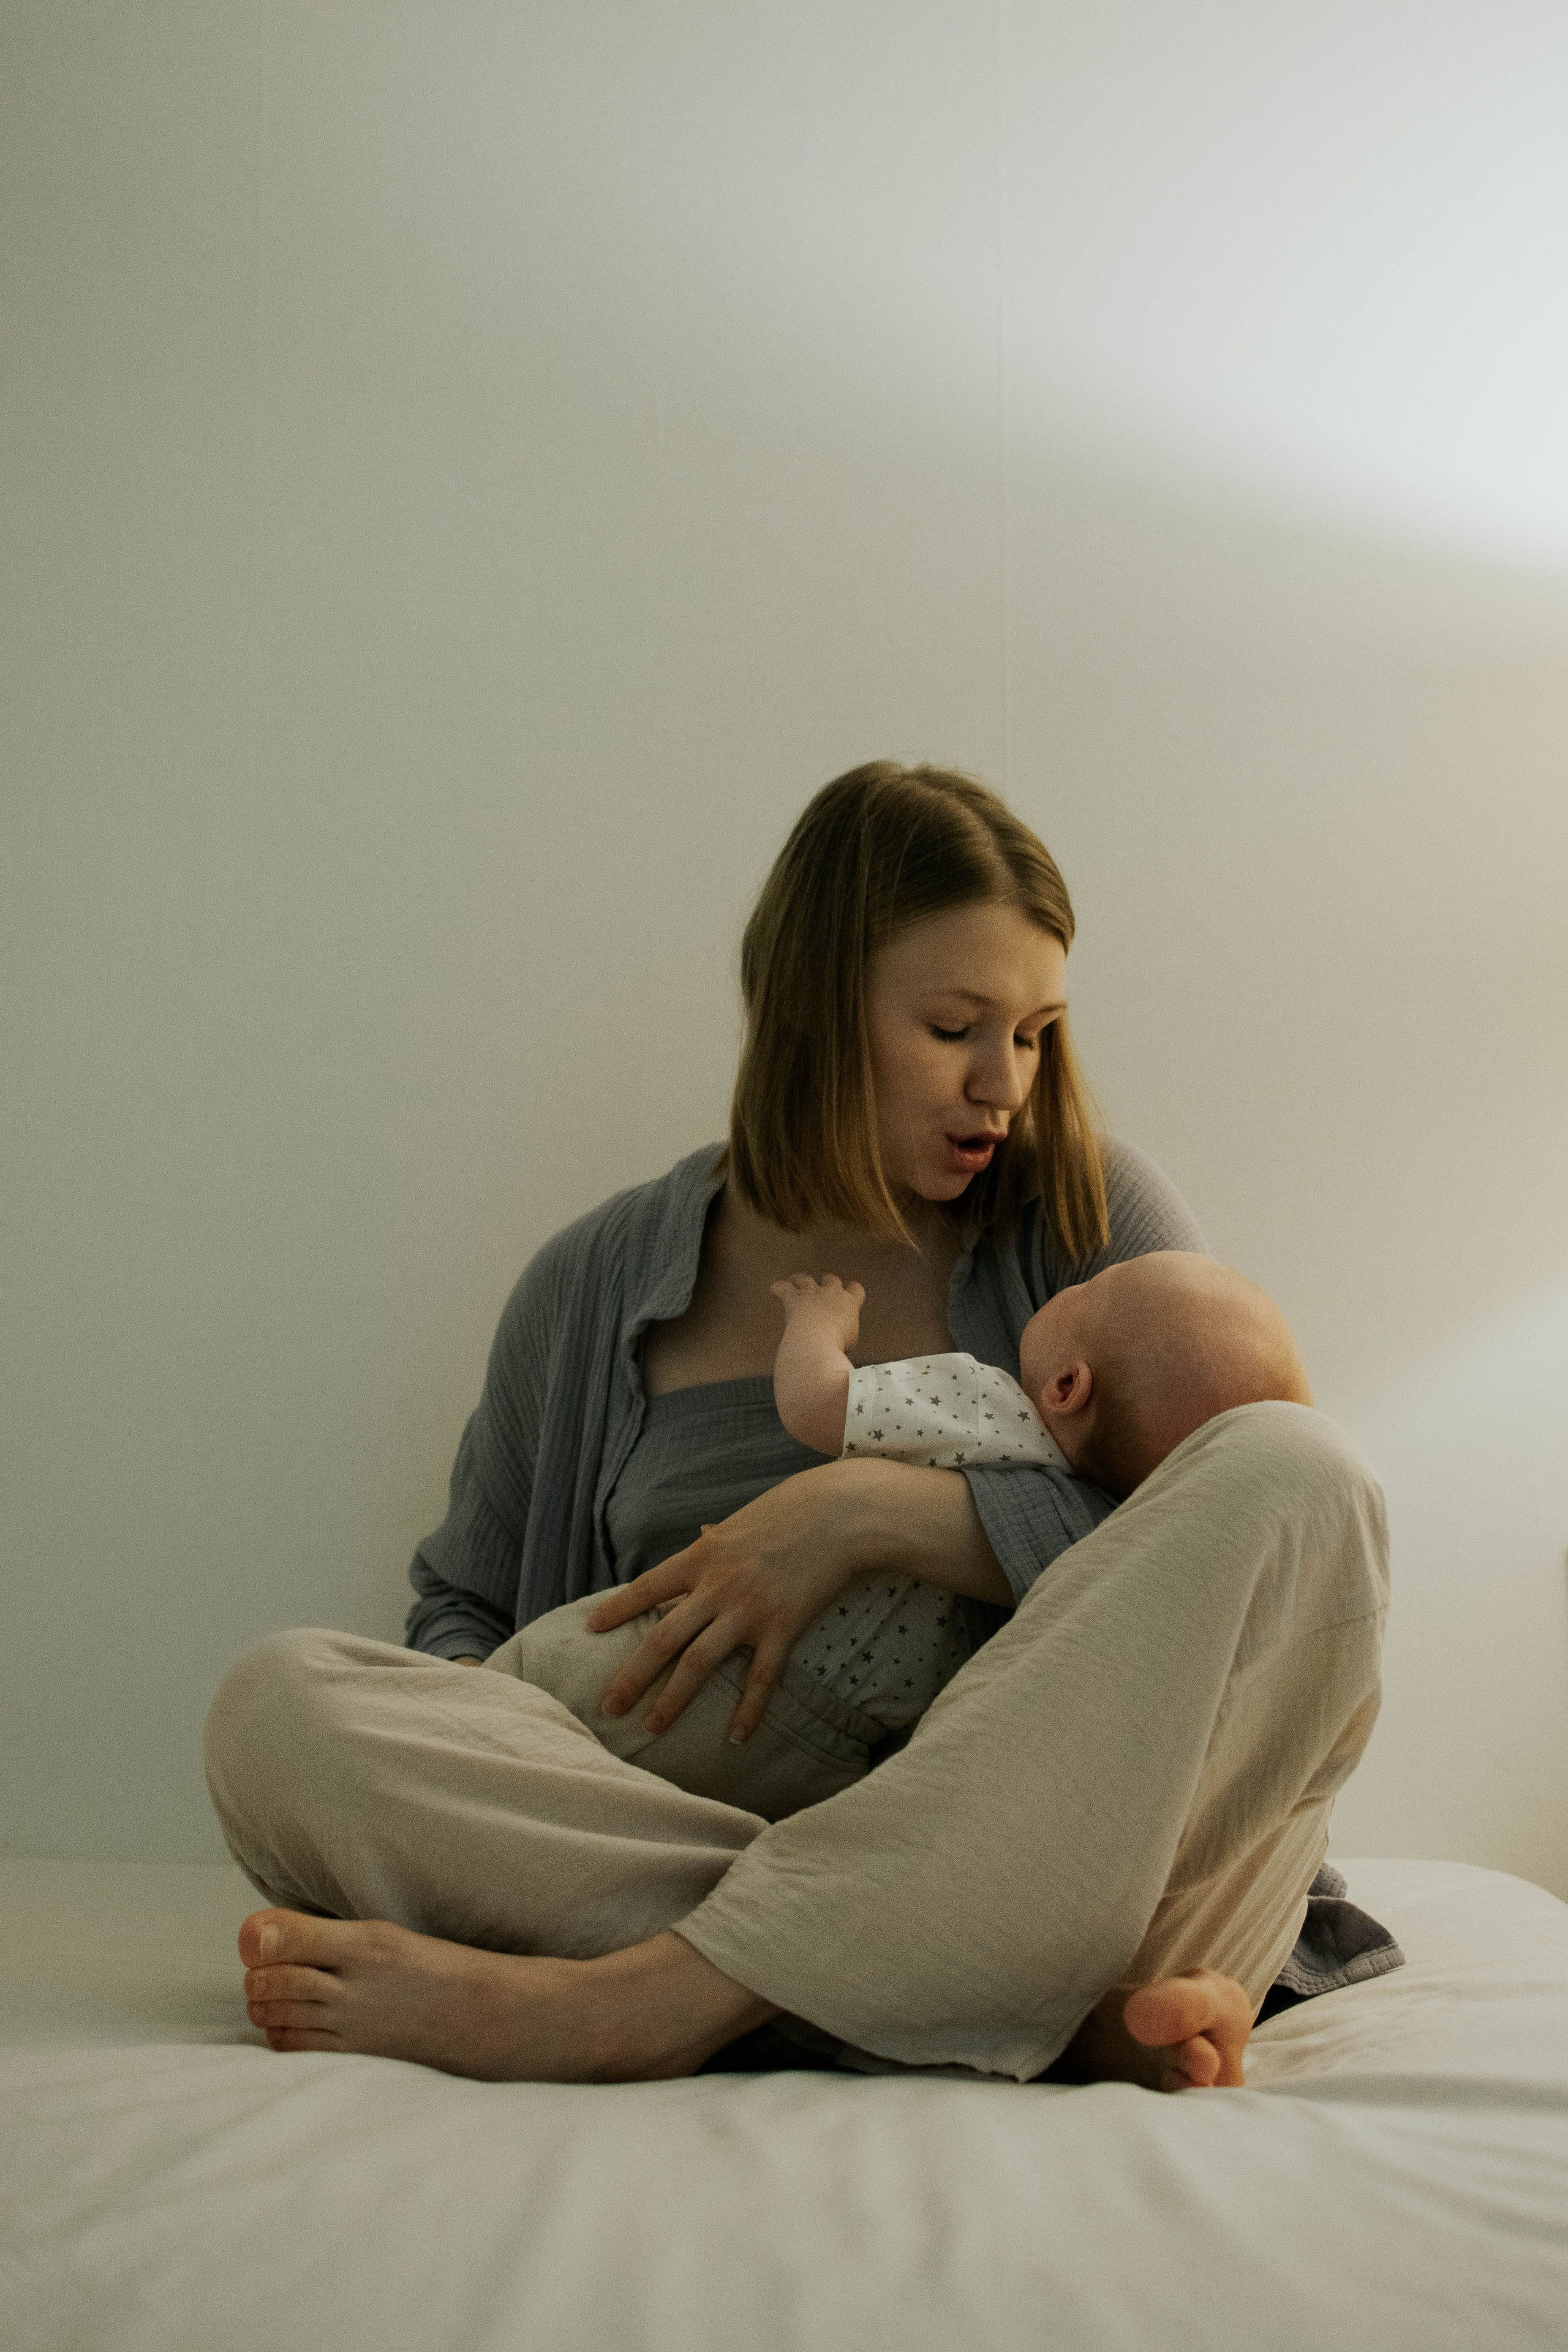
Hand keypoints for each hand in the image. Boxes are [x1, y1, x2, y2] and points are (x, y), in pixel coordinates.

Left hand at [585, 1462, 870, 1741]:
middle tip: (608, 1706)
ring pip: (699, 1663)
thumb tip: (701, 1532)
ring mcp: (748, 1611)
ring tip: (651, 1727)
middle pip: (663, 1638)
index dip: (618, 1609)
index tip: (591, 1629)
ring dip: (672, 1700)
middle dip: (632, 1675)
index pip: (648, 1588)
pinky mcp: (783, 1628)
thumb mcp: (742, 1519)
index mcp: (702, 1558)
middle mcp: (717, 1587)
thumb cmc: (792, 1509)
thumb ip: (716, 1535)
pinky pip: (761, 1679)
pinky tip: (736, 1738)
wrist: (841, 1514)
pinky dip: (748, 1711)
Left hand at [768, 1271, 864, 1352]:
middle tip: (821, 1294)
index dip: (851, 1291)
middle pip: (831, 1279)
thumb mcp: (851, 1342)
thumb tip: (841, 1338)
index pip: (856, 1289)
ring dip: (799, 1281)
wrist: (818, 1343)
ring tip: (794, 1286)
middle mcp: (831, 1292)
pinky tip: (774, 1293)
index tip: (846, 1296)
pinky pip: (781, 1287)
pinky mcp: (794, 1298)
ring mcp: (812, 1293)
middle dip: (826, 1284)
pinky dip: (777, 1289)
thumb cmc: (836, 1347)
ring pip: (804, 1278)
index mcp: (849, 1302)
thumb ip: (847, 1332)